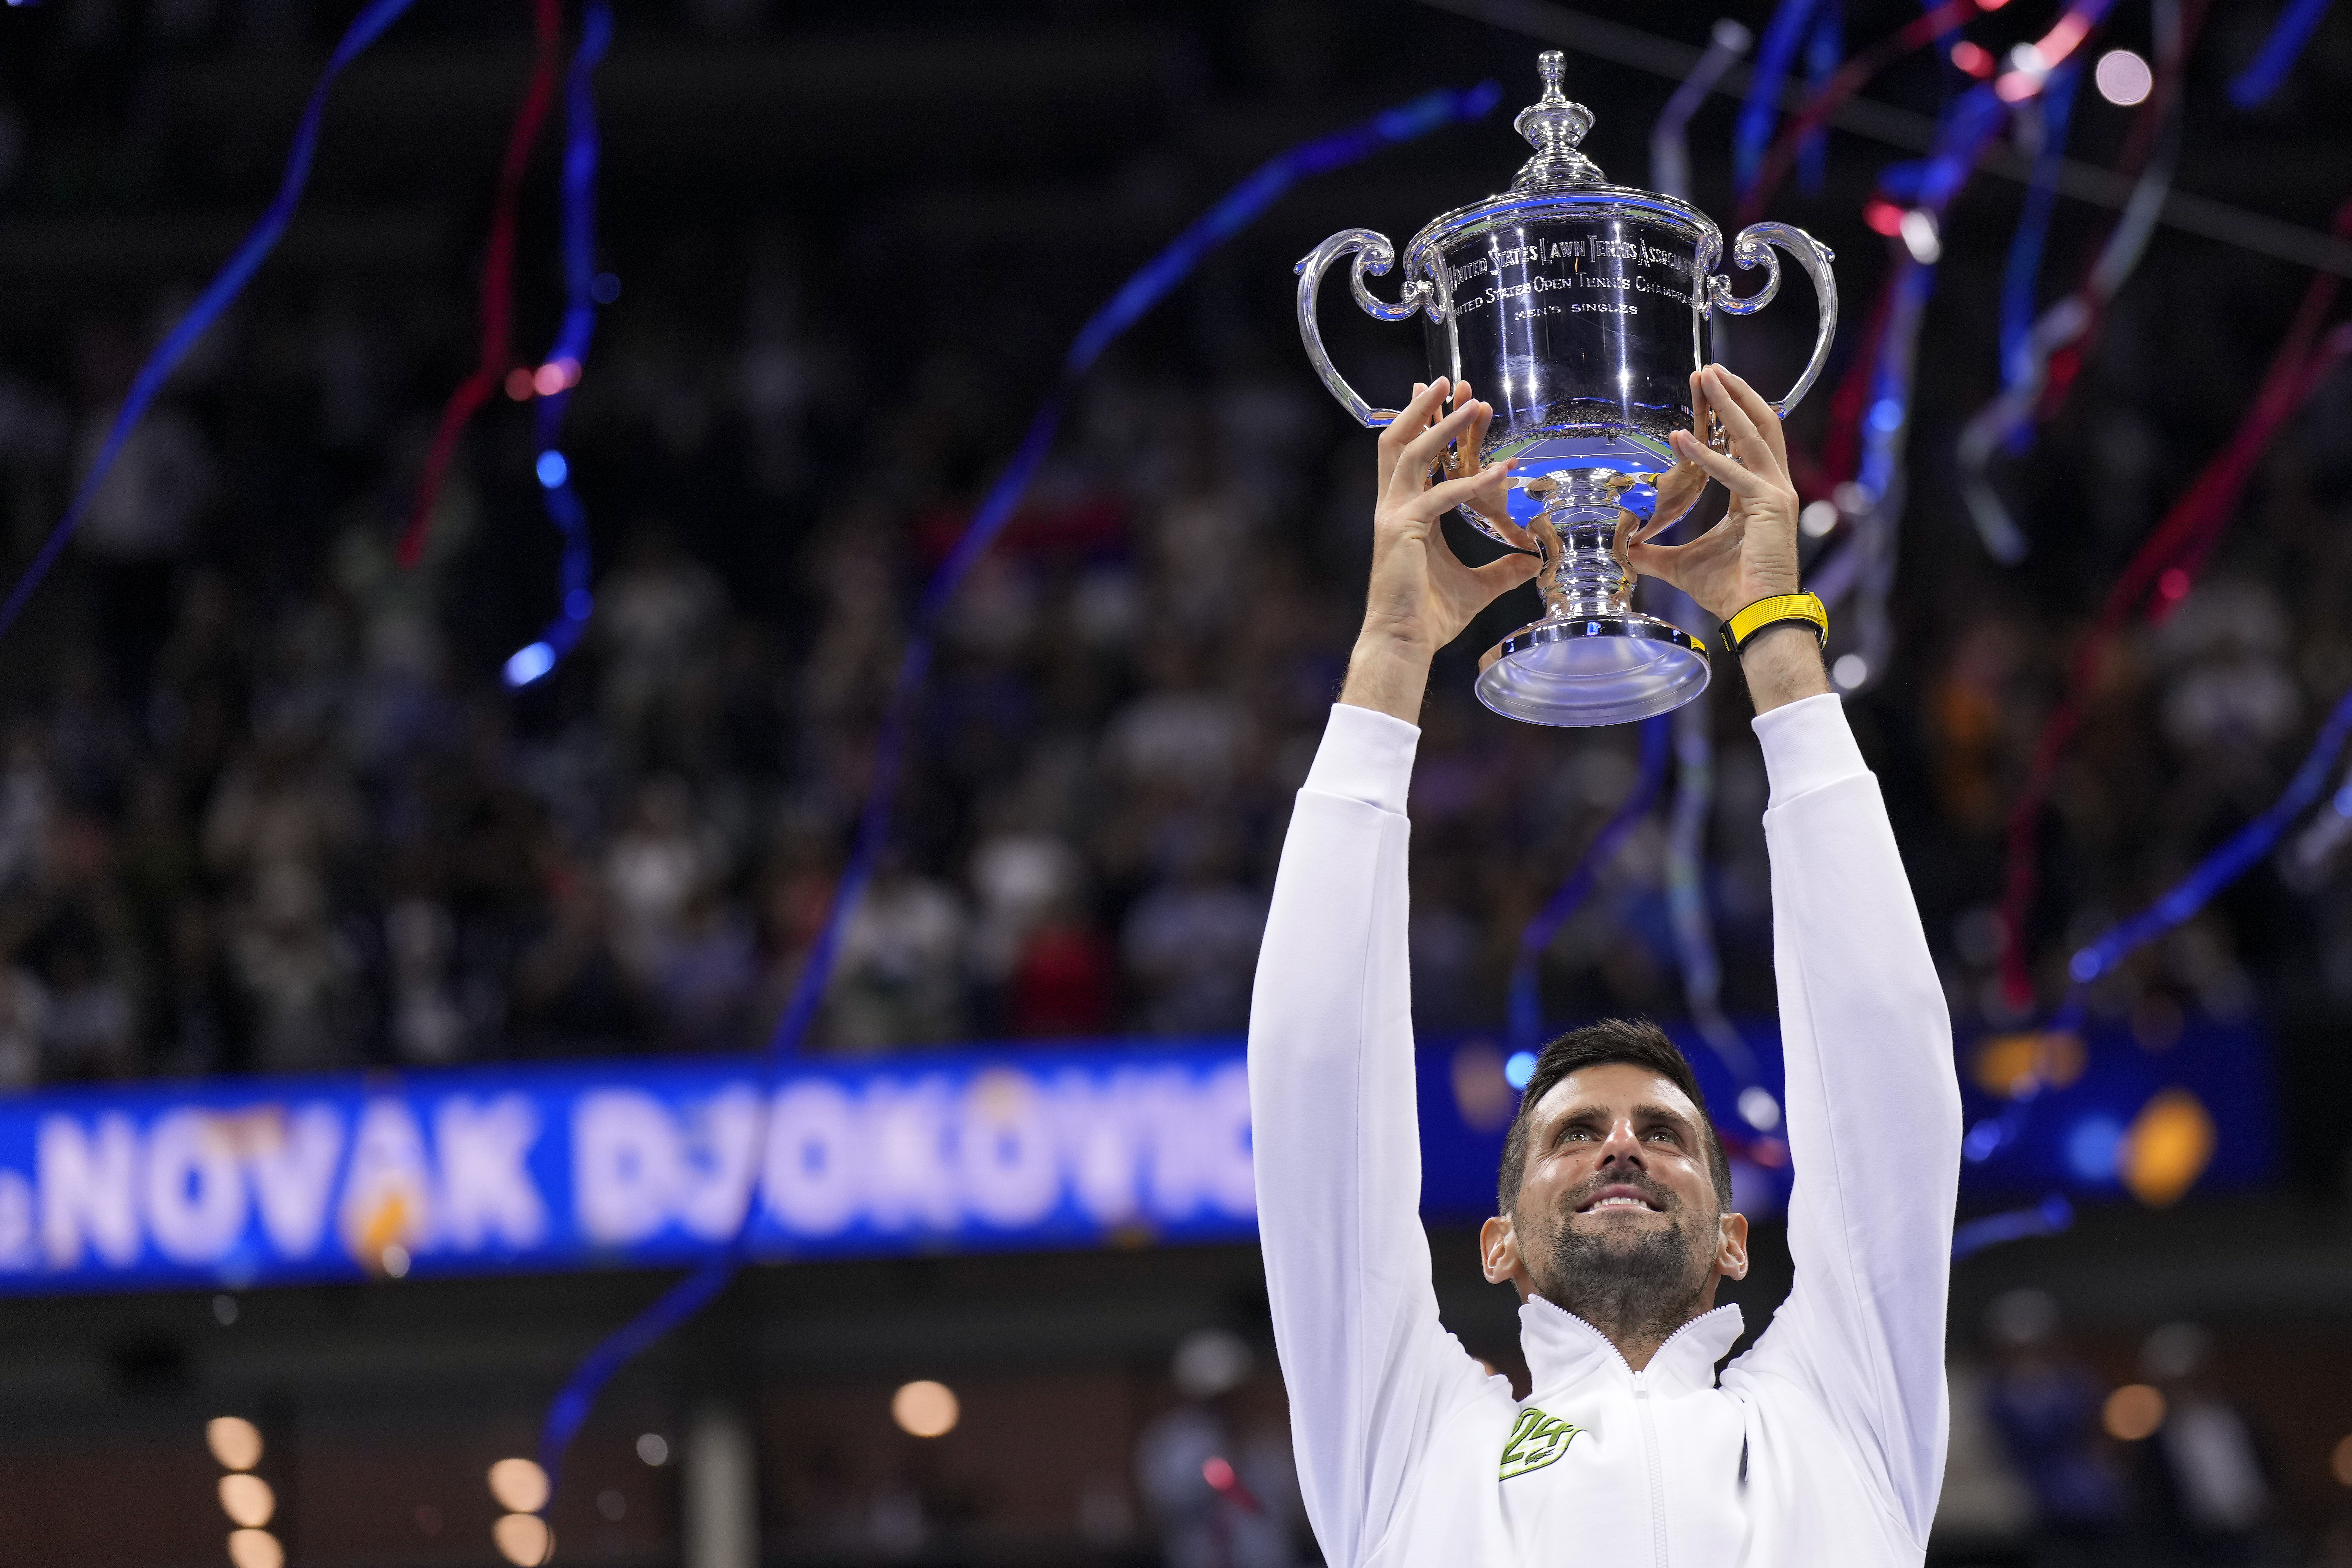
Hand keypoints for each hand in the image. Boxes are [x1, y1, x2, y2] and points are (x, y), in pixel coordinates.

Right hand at [1343, 378, 1538, 721]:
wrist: (1406, 643)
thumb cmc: (1432, 616)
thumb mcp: (1479, 586)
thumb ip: (1503, 569)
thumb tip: (1535, 560)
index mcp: (1404, 512)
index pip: (1413, 456)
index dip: (1428, 424)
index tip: (1451, 399)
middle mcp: (1393, 507)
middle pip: (1400, 441)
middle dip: (1424, 408)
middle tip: (1450, 380)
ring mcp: (1394, 516)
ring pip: (1413, 453)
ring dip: (1441, 423)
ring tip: (1468, 400)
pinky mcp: (1403, 529)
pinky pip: (1442, 495)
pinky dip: (1474, 481)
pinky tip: (1503, 471)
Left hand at [1627, 365, 1800, 624]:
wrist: (1754, 615)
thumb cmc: (1728, 590)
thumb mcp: (1681, 565)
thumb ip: (1655, 554)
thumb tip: (1627, 550)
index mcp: (1755, 495)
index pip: (1743, 444)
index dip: (1726, 416)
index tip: (1708, 393)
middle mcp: (1771, 488)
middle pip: (1756, 427)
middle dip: (1733, 396)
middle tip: (1708, 370)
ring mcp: (1775, 494)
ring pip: (1754, 435)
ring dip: (1728, 405)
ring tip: (1708, 378)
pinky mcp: (1770, 506)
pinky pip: (1733, 474)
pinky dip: (1707, 455)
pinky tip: (1682, 437)